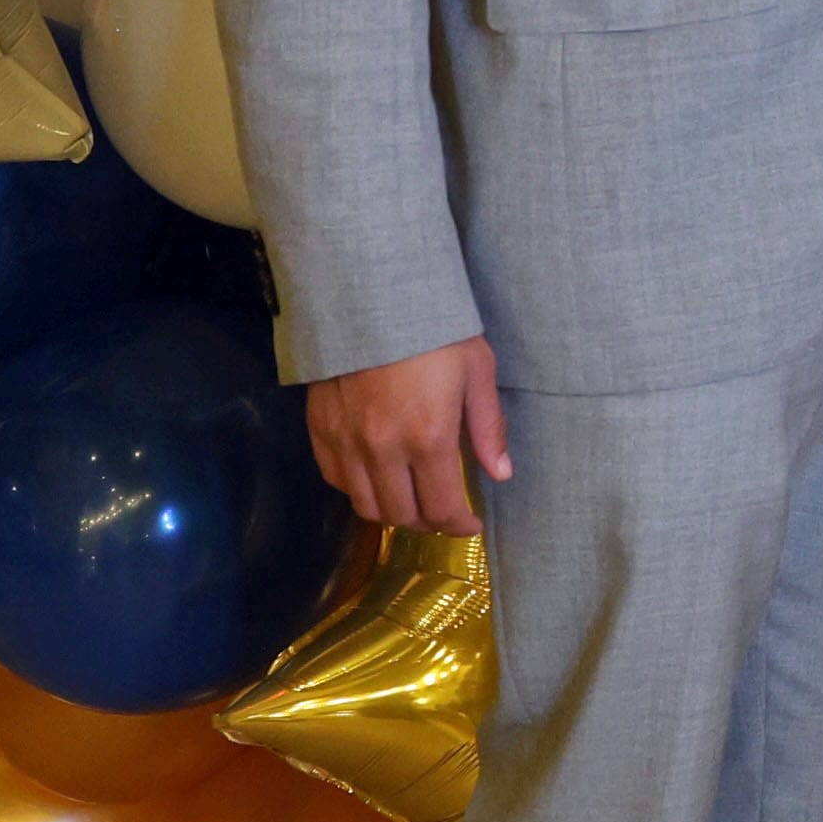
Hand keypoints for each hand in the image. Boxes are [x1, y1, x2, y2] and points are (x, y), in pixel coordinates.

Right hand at [307, 336, 507, 529]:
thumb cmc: (434, 331)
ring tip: (411, 499)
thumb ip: (488, 428)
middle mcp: (382, 449)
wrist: (371, 296)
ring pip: (365, 505)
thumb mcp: (477, 372)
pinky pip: (335, 479)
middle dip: (428, 523)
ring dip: (391, 511)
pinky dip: (357, 488)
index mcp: (428, 438)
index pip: (442, 507)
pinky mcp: (320, 429)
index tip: (471, 524)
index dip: (460, 526)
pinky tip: (376, 476)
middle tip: (443, 511)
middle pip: (401, 515)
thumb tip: (502, 473)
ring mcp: (346, 442)